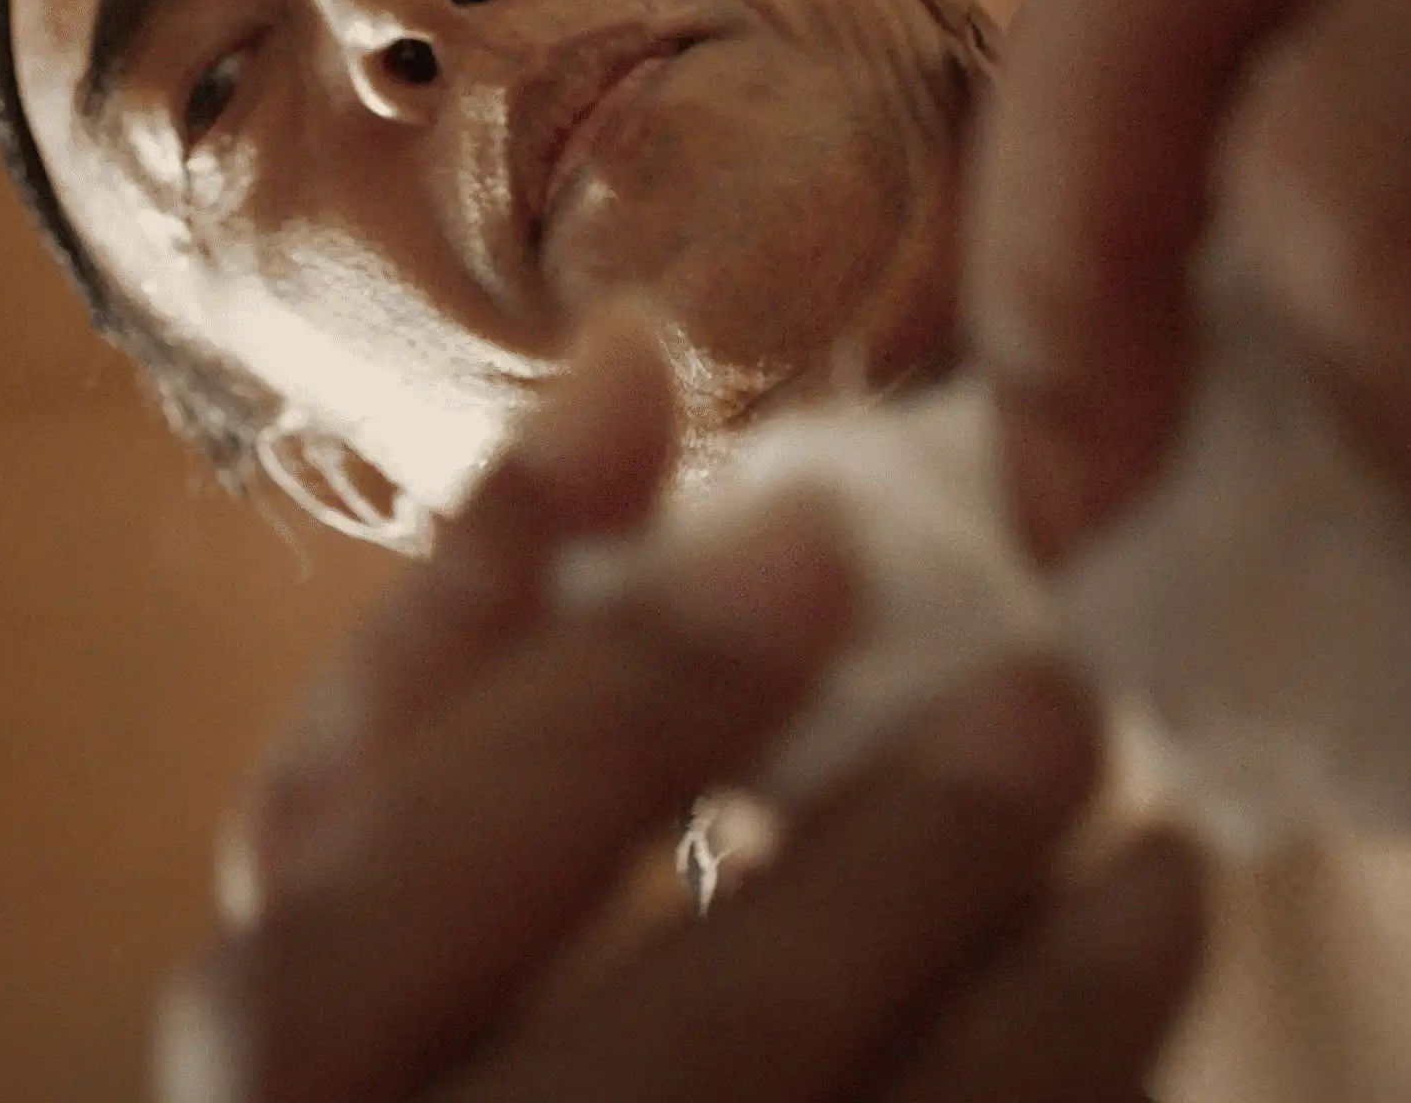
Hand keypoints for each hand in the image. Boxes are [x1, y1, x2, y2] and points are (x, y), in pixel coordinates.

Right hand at [160, 341, 1202, 1102]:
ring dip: (1024, 1006)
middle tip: (1045, 701)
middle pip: (634, 1068)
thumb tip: (625, 377)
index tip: (811, 530)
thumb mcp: (401, 864)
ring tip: (1148, 839)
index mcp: (261, 1072)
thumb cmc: (450, 1025)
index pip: (361, 884)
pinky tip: (1147, 947)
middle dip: (868, 878)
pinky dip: (1062, 1078)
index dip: (588, 700)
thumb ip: (486, 662)